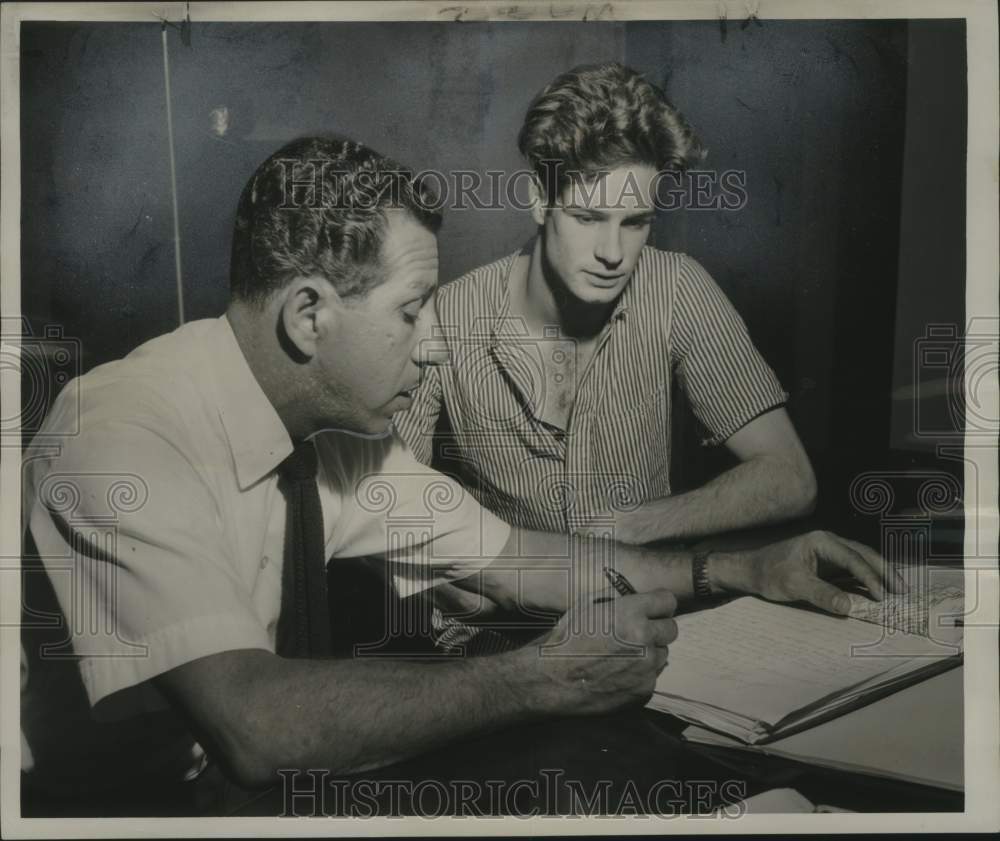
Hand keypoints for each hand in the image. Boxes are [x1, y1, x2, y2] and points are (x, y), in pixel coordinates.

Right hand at [520, 589, 677, 715]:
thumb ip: (616, 598)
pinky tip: (618, 674)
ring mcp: (647, 667)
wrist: (552, 679)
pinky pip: (651, 677)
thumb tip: (635, 594)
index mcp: (631, 613)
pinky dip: (640, 675)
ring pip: (662, 654)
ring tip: (622, 656)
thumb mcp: (587, 606)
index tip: (653, 609)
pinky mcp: (644, 690)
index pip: (667, 601)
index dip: (659, 604)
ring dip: (649, 653)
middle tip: (638, 633)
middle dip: (657, 629)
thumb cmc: (565, 640)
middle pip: (671, 629)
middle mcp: (644, 638)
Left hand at [734, 530, 907, 614]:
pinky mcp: (828, 563)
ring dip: (880, 574)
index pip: (853, 558)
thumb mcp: (793, 585)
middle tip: (904, 591)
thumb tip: (849, 607)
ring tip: (898, 590)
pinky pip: (854, 568)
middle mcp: (829, 542)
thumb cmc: (768, 573)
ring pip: (862, 559)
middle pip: (864, 554)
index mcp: (821, 541)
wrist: (750, 570)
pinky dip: (868, 578)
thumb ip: (821, 594)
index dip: (870, 577)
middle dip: (885, 572)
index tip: (882, 596)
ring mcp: (829, 551)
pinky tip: (878, 590)